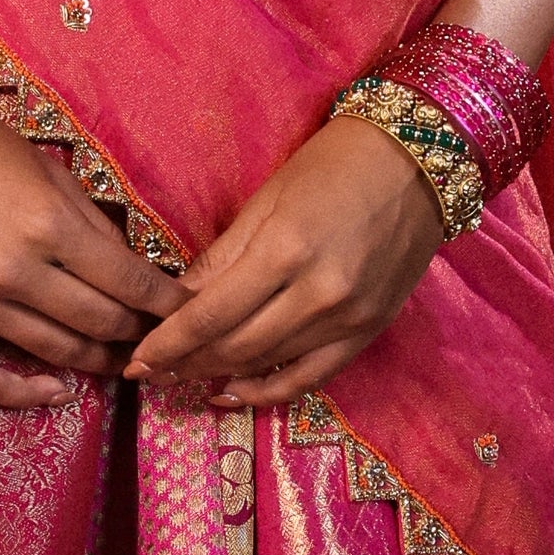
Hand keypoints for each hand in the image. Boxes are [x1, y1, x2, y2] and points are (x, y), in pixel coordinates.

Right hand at [0, 93, 186, 409]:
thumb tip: (133, 264)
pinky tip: (58, 389)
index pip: (129, 282)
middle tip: (159, 335)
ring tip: (124, 360)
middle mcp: (17, 271)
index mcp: (49, 224)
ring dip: (99, 361)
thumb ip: (90, 220)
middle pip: (100, 323)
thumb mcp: (45, 168)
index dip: (166, 303)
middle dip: (140, 332)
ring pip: (57, 351)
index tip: (186, 310)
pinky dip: (26, 394)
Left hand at [126, 114, 438, 409]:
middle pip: (235, 347)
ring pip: (267, 365)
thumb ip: (221, 258)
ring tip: (182, 375)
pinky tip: (234, 392)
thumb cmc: (333, 166)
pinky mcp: (369, 332)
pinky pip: (311, 378)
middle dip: (185, 362)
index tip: (135, 359)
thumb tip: (175, 302)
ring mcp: (347, 319)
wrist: (418, 162)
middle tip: (150, 369)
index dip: (167, 343)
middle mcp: (317, 294)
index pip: (210, 315)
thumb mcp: (265, 200)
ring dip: (218, 374)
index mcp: (284, 251)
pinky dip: (269, 392)